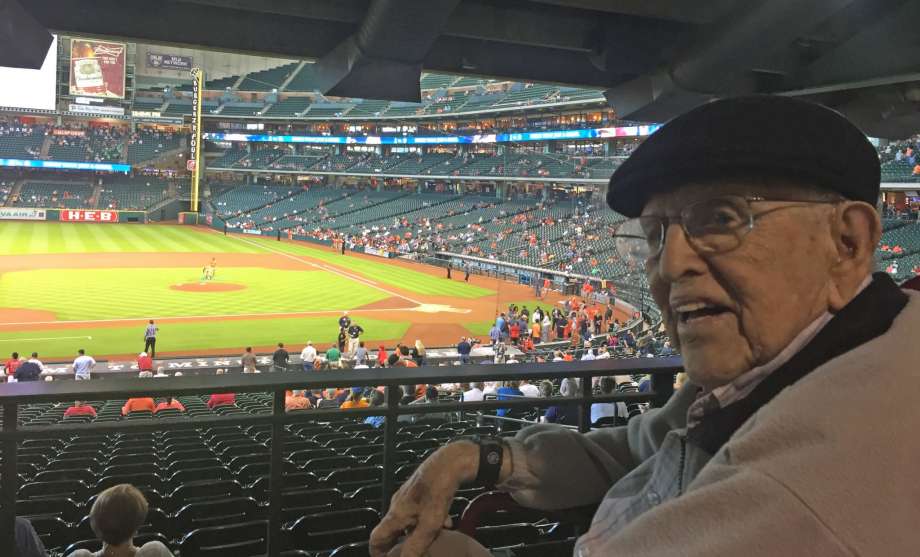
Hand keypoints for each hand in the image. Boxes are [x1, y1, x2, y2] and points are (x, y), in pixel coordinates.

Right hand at [369, 441, 477, 556]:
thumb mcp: (429, 524)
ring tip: (432, 540)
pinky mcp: (420, 489)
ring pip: (408, 520)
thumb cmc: (438, 491)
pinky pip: (420, 509)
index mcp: (396, 514)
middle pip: (392, 530)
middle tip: (410, 553)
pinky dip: (429, 519)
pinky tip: (445, 522)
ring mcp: (408, 495)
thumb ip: (416, 546)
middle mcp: (398, 504)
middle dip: (400, 544)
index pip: (376, 538)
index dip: (378, 553)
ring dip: (417, 532)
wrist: (450, 462)